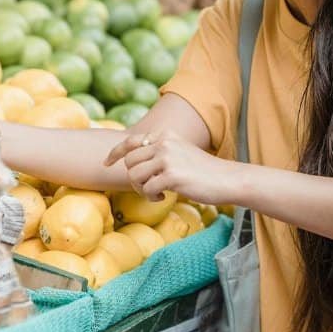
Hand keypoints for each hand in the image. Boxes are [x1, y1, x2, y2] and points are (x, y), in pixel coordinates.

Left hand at [104, 130, 237, 205]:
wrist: (227, 179)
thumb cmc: (203, 171)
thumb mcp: (179, 153)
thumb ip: (158, 152)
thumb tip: (131, 162)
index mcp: (165, 135)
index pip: (131, 141)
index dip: (115, 152)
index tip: (106, 163)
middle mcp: (164, 142)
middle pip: (130, 162)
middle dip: (134, 179)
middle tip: (149, 188)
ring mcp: (167, 158)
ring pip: (134, 176)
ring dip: (142, 189)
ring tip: (157, 192)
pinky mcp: (172, 175)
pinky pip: (147, 188)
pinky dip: (152, 196)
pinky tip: (166, 196)